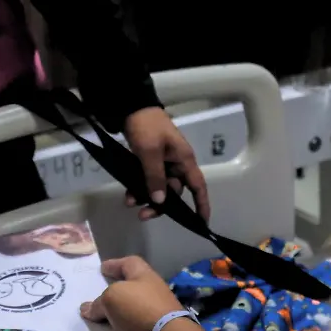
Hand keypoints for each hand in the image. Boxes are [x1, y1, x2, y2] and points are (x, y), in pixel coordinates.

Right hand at [80, 256, 220, 330]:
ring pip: (131, 311)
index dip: (115, 264)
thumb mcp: (111, 298)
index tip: (102, 268)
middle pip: (131, 288)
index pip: (129, 263)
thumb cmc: (139, 309)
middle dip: (115, 291)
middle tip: (97, 295)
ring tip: (98, 318)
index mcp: (145, 276)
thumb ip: (98, 303)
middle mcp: (152, 293)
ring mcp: (155, 315)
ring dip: (116, 314)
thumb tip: (87, 309)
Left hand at [122, 107, 210, 221]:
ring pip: (159, 188)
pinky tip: (128, 195)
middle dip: (160, 205)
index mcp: (184, 160)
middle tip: (143, 215)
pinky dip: (139, 188)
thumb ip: (155, 177)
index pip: (198, 186)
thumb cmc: (147, 127)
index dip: (202, 204)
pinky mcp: (150, 162)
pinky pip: (148, 180)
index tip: (202, 223)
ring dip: (146, 197)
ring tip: (131, 204)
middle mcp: (176, 164)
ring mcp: (163, 163)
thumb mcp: (150, 152)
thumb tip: (161, 201)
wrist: (131, 107)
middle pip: (174, 192)